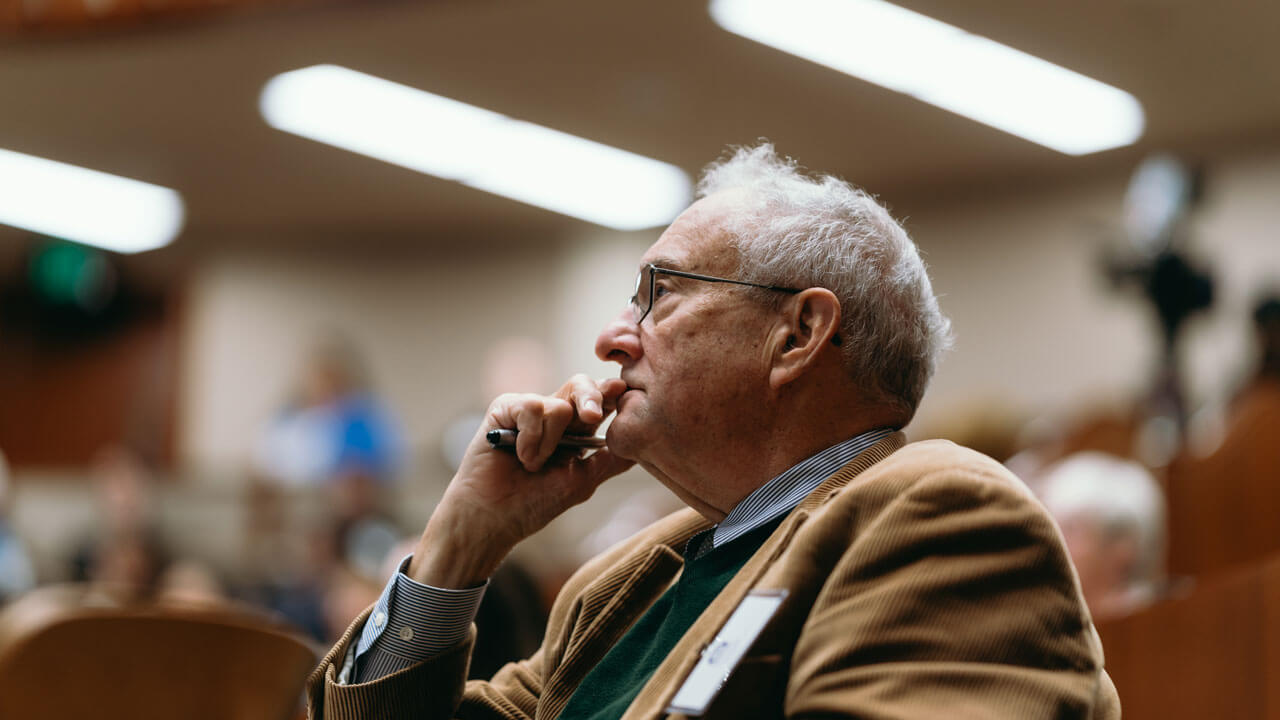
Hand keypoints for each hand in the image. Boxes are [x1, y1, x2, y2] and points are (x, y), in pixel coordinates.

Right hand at [408, 375, 633, 587]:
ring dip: (550, 443)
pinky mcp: (505, 408)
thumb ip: (610, 460)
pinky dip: (530, 439)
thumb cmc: (534, 503)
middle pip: (581, 385)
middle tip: (592, 416)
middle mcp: (553, 414)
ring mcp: (528, 409)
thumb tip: (643, 441)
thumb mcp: (582, 480)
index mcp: (575, 430)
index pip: (599, 402)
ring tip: (533, 465)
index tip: (622, 391)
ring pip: (559, 404)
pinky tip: (519, 456)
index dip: (611, 395)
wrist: (494, 517)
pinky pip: (532, 408)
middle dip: (593, 398)